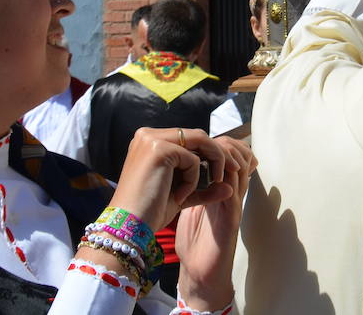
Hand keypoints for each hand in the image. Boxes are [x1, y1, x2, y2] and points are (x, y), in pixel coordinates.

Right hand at [109, 128, 249, 231]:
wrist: (128, 226)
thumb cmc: (151, 212)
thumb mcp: (182, 194)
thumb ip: (204, 187)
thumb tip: (230, 186)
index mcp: (150, 141)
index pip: (190, 138)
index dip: (211, 152)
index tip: (227, 170)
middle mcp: (148, 134)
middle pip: (198, 135)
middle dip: (219, 153)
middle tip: (234, 170)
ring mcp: (152, 139)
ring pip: (201, 140)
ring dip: (214, 161)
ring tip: (215, 182)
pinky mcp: (158, 149)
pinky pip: (192, 159)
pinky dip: (193, 179)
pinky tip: (179, 196)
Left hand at [175, 137, 256, 310]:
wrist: (198, 273)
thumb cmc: (194, 241)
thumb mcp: (189, 205)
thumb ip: (192, 186)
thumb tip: (180, 164)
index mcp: (220, 188)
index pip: (230, 155)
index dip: (220, 143)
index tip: (200, 141)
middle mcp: (230, 194)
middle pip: (239, 157)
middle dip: (226, 145)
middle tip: (208, 143)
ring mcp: (233, 206)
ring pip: (240, 171)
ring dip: (227, 158)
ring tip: (213, 154)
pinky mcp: (231, 221)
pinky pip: (234, 194)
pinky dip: (226, 181)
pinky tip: (214, 175)